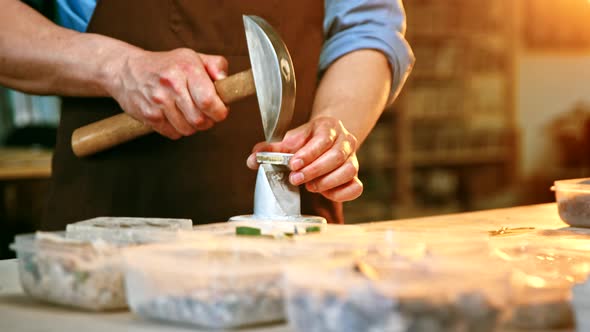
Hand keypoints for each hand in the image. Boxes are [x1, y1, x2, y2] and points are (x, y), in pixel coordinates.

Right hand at [108, 48, 228, 138]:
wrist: (126, 70)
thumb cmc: (165, 65)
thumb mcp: (192, 57)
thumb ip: (215, 66)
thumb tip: (227, 83)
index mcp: (187, 68)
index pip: (209, 101)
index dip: (220, 112)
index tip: (220, 111)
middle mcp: (172, 85)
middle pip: (200, 120)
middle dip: (208, 122)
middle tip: (206, 115)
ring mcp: (158, 101)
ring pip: (187, 130)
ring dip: (193, 127)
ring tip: (189, 114)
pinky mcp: (149, 116)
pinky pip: (173, 134)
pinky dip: (178, 130)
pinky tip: (175, 117)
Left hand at [247, 117, 362, 201]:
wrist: (329, 136)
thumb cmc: (308, 140)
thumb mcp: (291, 139)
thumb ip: (273, 149)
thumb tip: (253, 159)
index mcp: (328, 127)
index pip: (322, 140)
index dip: (308, 153)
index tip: (293, 164)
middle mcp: (345, 141)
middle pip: (336, 156)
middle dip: (314, 170)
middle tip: (295, 179)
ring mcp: (353, 159)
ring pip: (348, 171)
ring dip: (327, 181)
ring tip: (310, 186)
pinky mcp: (355, 176)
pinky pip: (356, 187)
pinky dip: (341, 193)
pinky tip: (325, 192)